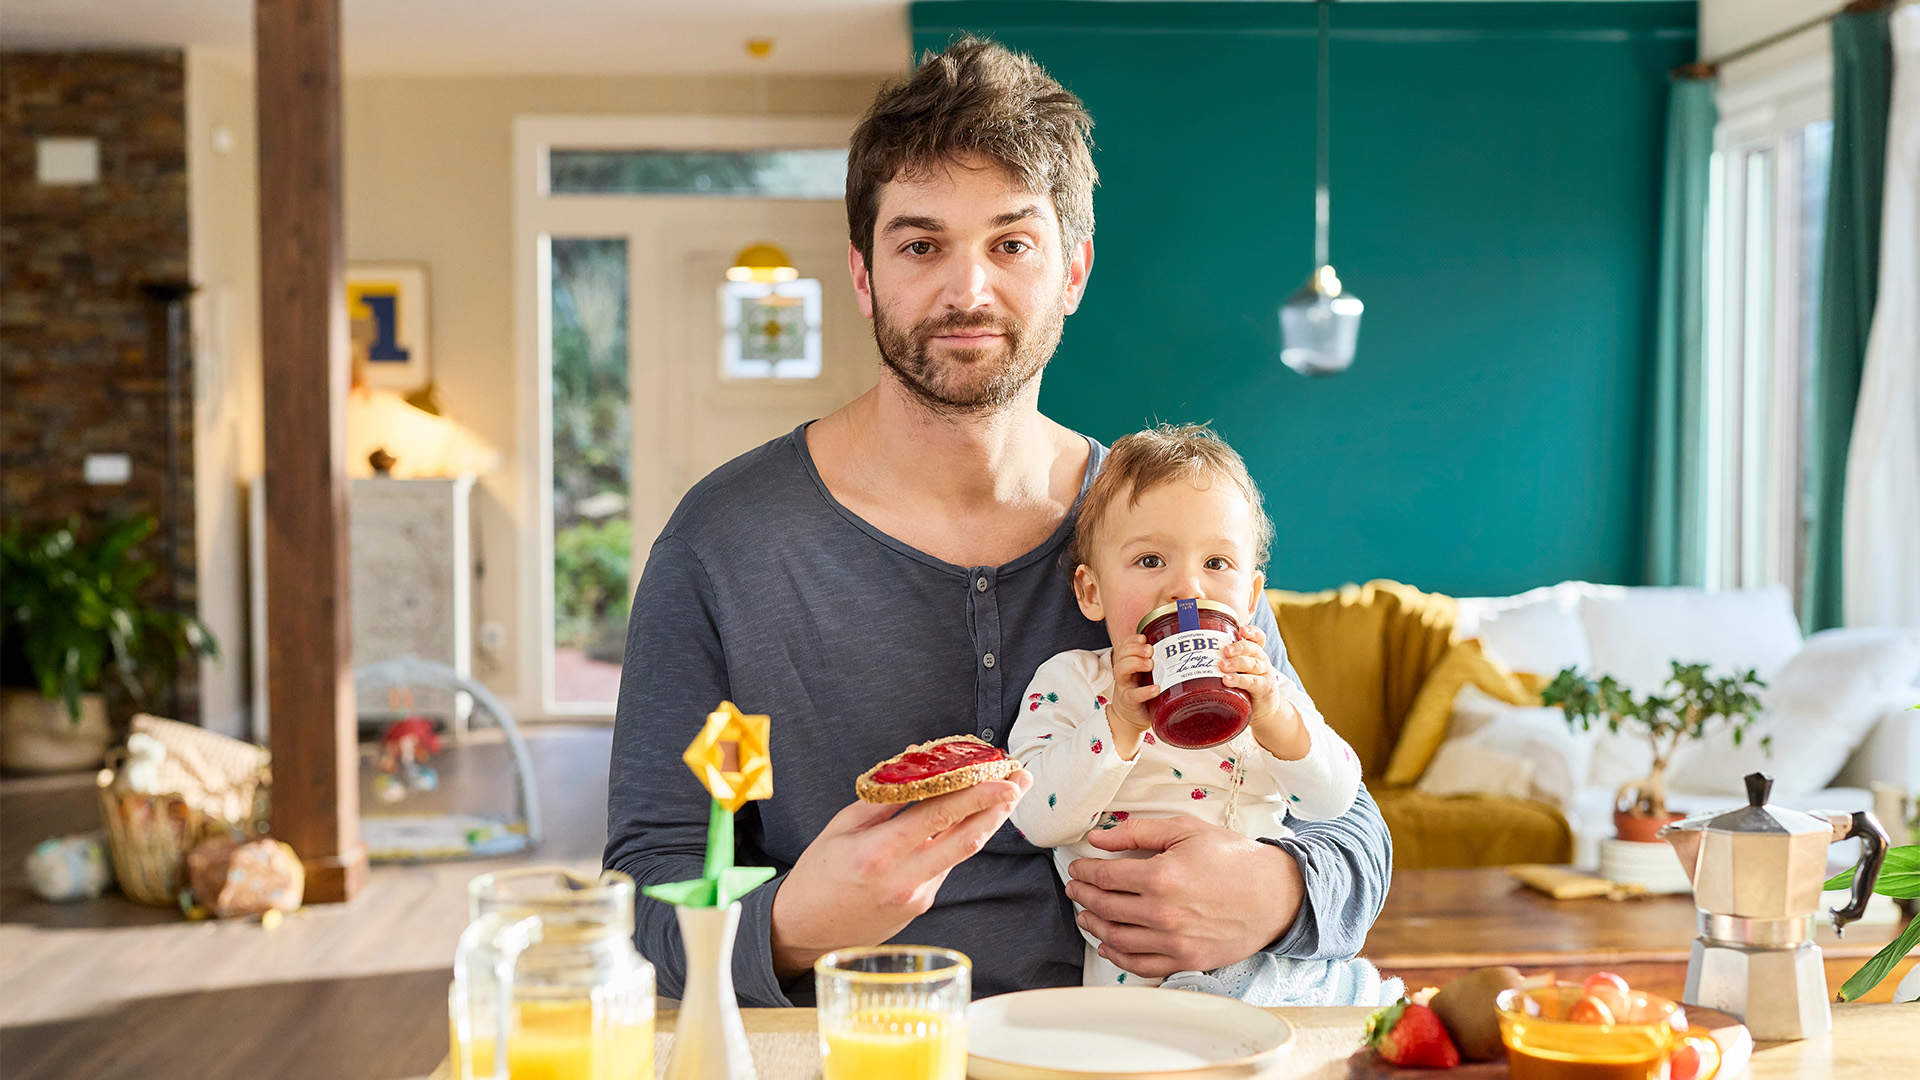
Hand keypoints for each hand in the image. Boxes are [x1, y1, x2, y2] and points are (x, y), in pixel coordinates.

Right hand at [770, 768, 1031, 977]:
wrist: (805, 930)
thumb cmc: (818, 874)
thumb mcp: (840, 827)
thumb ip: (884, 800)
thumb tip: (918, 768)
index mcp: (879, 851)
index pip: (940, 816)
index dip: (978, 795)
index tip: (1005, 778)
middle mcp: (904, 877)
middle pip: (967, 837)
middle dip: (1000, 806)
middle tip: (1022, 779)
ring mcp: (917, 895)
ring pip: (962, 851)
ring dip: (988, 821)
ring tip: (1007, 795)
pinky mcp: (922, 904)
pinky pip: (946, 864)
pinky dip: (961, 838)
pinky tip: (970, 819)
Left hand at [1065, 815, 1304, 978]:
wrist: (1275, 894)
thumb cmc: (1233, 859)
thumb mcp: (1186, 829)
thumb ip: (1137, 832)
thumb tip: (1098, 837)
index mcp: (1162, 876)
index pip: (1105, 877)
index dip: (1084, 872)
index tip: (1078, 869)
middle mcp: (1163, 913)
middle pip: (1105, 908)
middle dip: (1083, 897)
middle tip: (1075, 889)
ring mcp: (1174, 941)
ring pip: (1117, 938)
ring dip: (1094, 926)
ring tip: (1085, 915)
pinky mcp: (1186, 960)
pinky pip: (1140, 965)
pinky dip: (1118, 957)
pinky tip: (1108, 945)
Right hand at [1105, 635, 1159, 758]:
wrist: (1131, 719)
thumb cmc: (1143, 694)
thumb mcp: (1148, 677)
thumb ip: (1160, 665)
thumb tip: (1189, 652)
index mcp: (1129, 664)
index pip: (1125, 647)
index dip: (1132, 640)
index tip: (1144, 637)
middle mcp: (1125, 674)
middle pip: (1122, 656)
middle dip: (1134, 649)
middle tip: (1150, 650)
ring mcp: (1125, 688)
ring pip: (1121, 671)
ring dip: (1135, 663)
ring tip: (1150, 664)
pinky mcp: (1130, 703)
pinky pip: (1133, 695)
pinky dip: (1144, 691)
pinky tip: (1155, 689)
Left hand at [1220, 625, 1307, 759]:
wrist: (1263, 711)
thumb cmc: (1244, 687)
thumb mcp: (1237, 672)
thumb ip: (1222, 662)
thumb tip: (1188, 656)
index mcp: (1255, 654)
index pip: (1258, 638)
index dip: (1252, 632)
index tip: (1241, 629)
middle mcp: (1262, 661)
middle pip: (1253, 648)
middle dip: (1238, 647)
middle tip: (1224, 650)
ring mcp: (1265, 674)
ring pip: (1252, 664)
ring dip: (1236, 663)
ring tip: (1221, 666)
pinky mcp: (1265, 688)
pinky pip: (1253, 682)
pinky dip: (1240, 680)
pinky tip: (1227, 680)